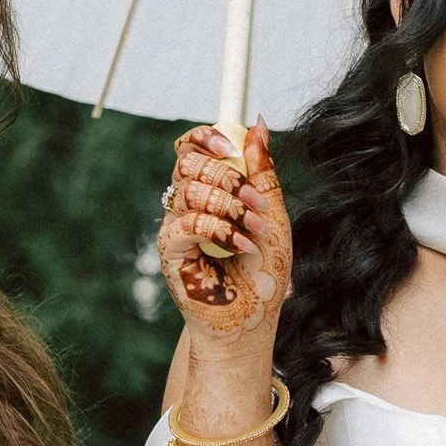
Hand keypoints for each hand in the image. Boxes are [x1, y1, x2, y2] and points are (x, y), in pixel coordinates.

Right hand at [157, 122, 291, 343]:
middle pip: (187, 162)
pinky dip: (218, 229)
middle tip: (254, 201)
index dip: (206, 137)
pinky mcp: (170, 251)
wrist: (253, 319)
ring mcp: (177, 227)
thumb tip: (259, 126)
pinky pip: (185, 222)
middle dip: (226, 175)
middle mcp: (188, 205)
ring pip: (187, 189)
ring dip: (229, 204)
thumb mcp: (274, 215)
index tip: (232, 146)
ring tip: (254, 227)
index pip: (192, 147)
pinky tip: (240, 245)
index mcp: (211, 191)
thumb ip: (264, 173)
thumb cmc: (264, 273)